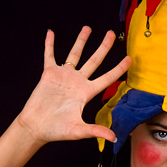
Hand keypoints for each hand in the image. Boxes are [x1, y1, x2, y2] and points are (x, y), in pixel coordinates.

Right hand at [17, 27, 130, 145]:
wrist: (36, 127)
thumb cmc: (57, 130)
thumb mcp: (79, 131)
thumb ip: (96, 131)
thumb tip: (114, 139)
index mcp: (86, 93)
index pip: (107, 78)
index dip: (118, 69)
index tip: (129, 59)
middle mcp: (78, 82)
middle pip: (94, 61)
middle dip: (103, 47)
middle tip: (111, 34)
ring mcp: (64, 77)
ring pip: (75, 54)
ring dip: (81, 41)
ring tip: (88, 28)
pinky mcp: (48, 74)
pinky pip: (50, 56)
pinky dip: (50, 44)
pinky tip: (51, 33)